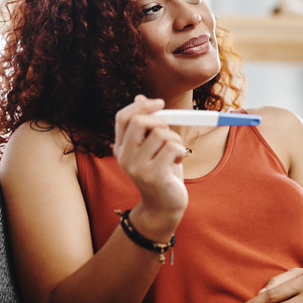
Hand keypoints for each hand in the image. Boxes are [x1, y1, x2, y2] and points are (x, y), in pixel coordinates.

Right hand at [113, 95, 187, 226]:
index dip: (141, 105)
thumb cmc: (162, 172)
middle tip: (170, 133)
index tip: (160, 103)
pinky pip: (172, 147)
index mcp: (121, 147)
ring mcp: (137, 167)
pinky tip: (177, 161)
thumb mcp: (152, 147)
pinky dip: (180, 150)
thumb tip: (140, 96)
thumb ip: (146, 126)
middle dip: (161, 121)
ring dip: (175, 139)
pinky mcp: (153, 175)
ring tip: (175, 152)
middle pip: (139, 121)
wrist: (164, 206)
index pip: (123, 117)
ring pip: (161, 133)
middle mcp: (124, 157)